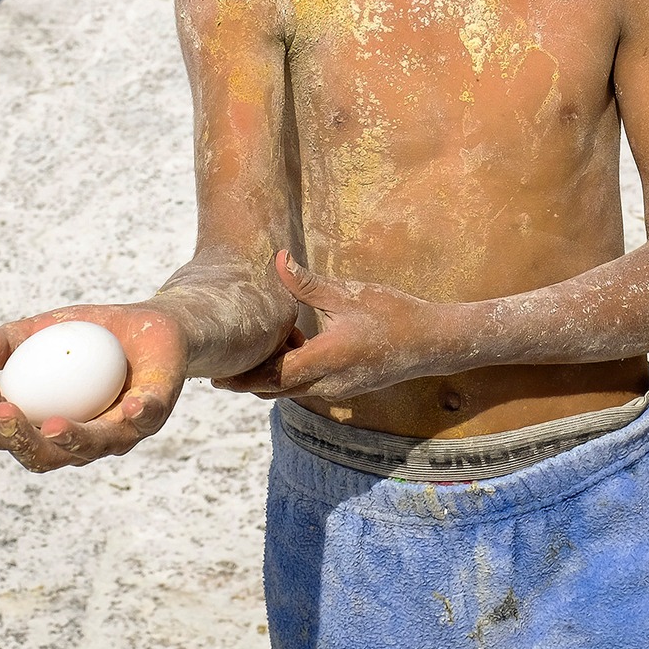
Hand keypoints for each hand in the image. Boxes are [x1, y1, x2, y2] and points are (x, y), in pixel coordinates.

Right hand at [0, 303, 187, 472]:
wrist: (151, 323)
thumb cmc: (93, 334)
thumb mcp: (47, 328)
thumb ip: (11, 340)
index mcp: (48, 424)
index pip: (9, 435)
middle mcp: (82, 440)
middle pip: (44, 456)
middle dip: (20, 439)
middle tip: (4, 411)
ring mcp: (120, 432)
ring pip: (94, 447)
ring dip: (73, 438)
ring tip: (55, 425)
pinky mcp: (156, 413)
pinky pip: (147, 418)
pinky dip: (139, 414)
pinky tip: (130, 405)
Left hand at [216, 252, 456, 402]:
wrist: (432, 343)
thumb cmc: (393, 314)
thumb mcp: (348, 294)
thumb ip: (307, 283)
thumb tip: (276, 259)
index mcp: (326, 359)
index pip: (273, 376)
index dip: (243, 378)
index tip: (217, 376)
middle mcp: (328, 382)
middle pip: (275, 389)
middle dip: (248, 380)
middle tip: (221, 369)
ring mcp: (337, 389)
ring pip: (291, 389)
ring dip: (272, 373)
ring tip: (256, 349)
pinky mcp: (345, 388)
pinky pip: (308, 385)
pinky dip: (293, 371)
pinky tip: (295, 342)